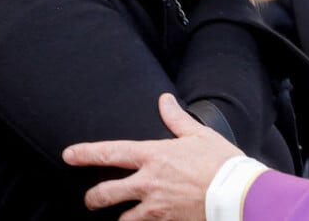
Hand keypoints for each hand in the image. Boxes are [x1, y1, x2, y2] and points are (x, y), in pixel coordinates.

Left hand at [63, 94, 242, 220]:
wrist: (240, 196)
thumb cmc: (220, 163)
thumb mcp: (197, 134)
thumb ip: (175, 117)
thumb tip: (164, 99)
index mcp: (153, 156)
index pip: (110, 153)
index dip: (85, 154)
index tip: (69, 155)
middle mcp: (149, 183)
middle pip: (106, 193)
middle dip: (93, 198)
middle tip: (89, 200)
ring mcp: (157, 209)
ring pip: (123, 220)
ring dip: (118, 220)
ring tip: (116, 219)